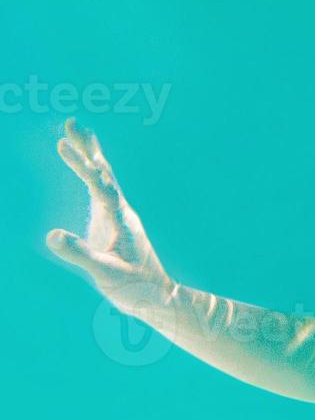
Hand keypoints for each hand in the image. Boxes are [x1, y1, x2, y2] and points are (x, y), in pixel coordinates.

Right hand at [47, 117, 172, 311]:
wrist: (157, 297)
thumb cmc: (135, 288)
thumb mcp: (105, 274)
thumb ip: (80, 254)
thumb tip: (52, 235)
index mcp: (121, 219)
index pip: (99, 185)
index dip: (81, 164)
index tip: (62, 145)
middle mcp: (121, 211)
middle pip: (104, 172)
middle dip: (87, 147)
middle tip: (72, 122)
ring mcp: (117, 214)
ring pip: (104, 178)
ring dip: (90, 154)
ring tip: (77, 131)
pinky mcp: (112, 221)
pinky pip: (101, 190)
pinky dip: (92, 173)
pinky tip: (88, 165)